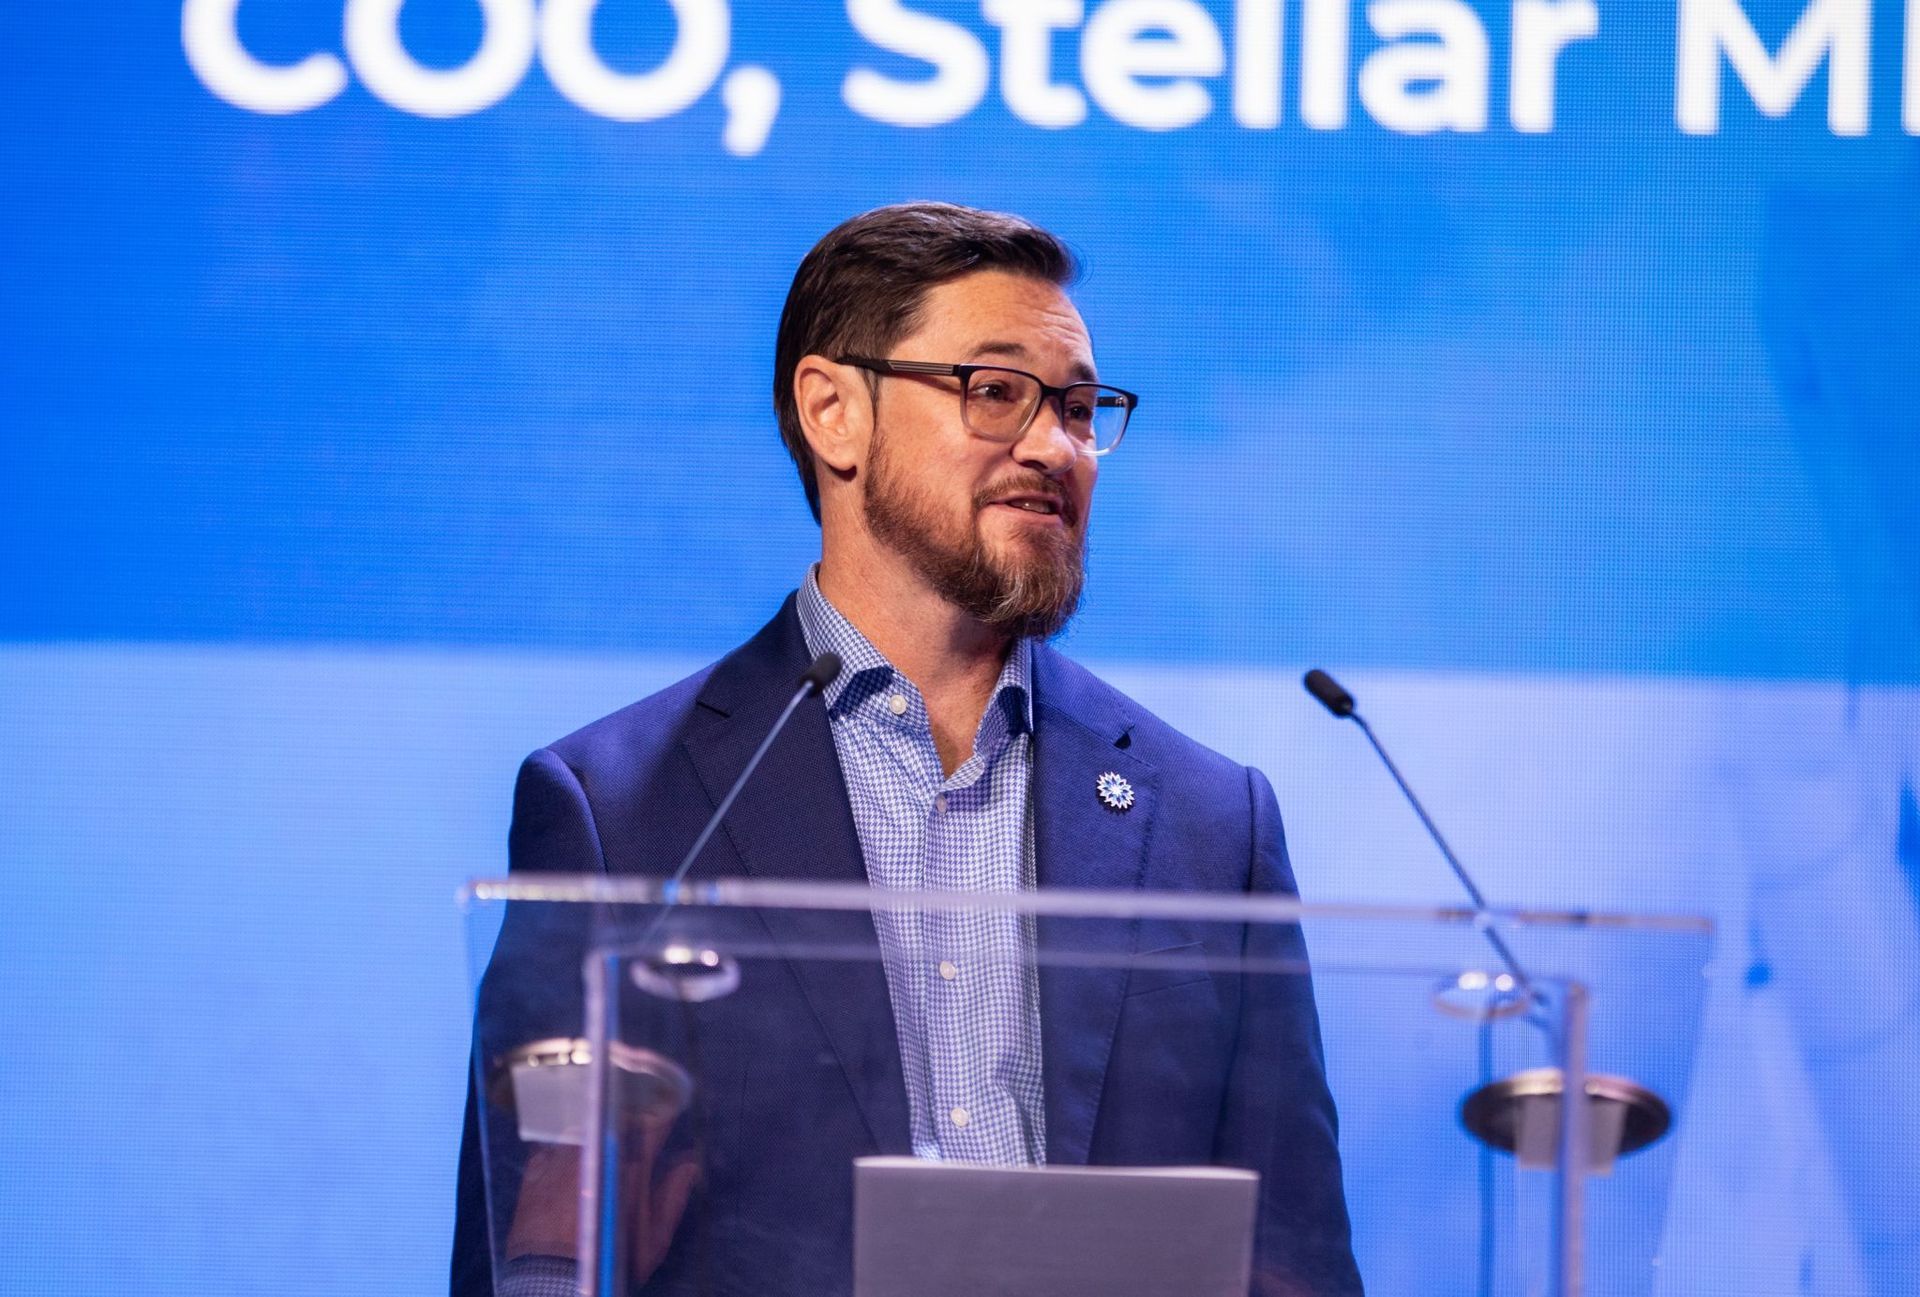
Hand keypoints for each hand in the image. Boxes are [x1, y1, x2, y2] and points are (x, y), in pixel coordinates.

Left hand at [504, 1111, 699, 1286]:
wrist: (553, 1278)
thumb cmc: (611, 1258)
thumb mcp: (654, 1239)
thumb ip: (673, 1197)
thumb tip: (689, 1165)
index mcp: (633, 1163)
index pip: (655, 1120)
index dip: (664, 1108)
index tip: (668, 1102)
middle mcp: (598, 1148)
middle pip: (617, 1112)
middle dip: (630, 1109)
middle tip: (635, 1111)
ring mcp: (563, 1154)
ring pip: (584, 1122)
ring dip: (594, 1123)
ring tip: (597, 1130)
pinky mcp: (537, 1166)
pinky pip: (551, 1142)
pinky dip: (560, 1145)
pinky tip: (563, 1154)